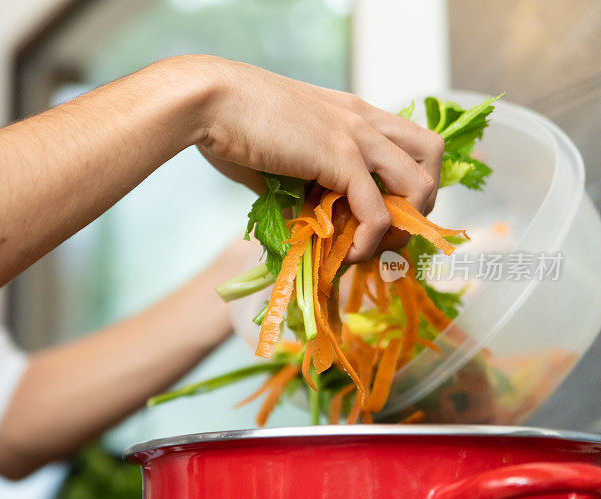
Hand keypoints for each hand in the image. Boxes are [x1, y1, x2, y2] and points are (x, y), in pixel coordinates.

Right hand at [186, 56, 443, 261]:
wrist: (209, 101)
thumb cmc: (231, 124)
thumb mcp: (276, 160)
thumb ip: (297, 190)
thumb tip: (304, 226)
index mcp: (351, 114)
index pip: (408, 144)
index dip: (405, 183)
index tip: (381, 215)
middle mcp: (364, 120)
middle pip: (432, 155)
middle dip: (423, 200)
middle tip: (389, 230)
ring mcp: (357, 136)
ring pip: (420, 184)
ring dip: (404, 225)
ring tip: (370, 247)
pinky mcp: (341, 158)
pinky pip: (378, 212)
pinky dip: (370, 241)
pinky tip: (346, 254)